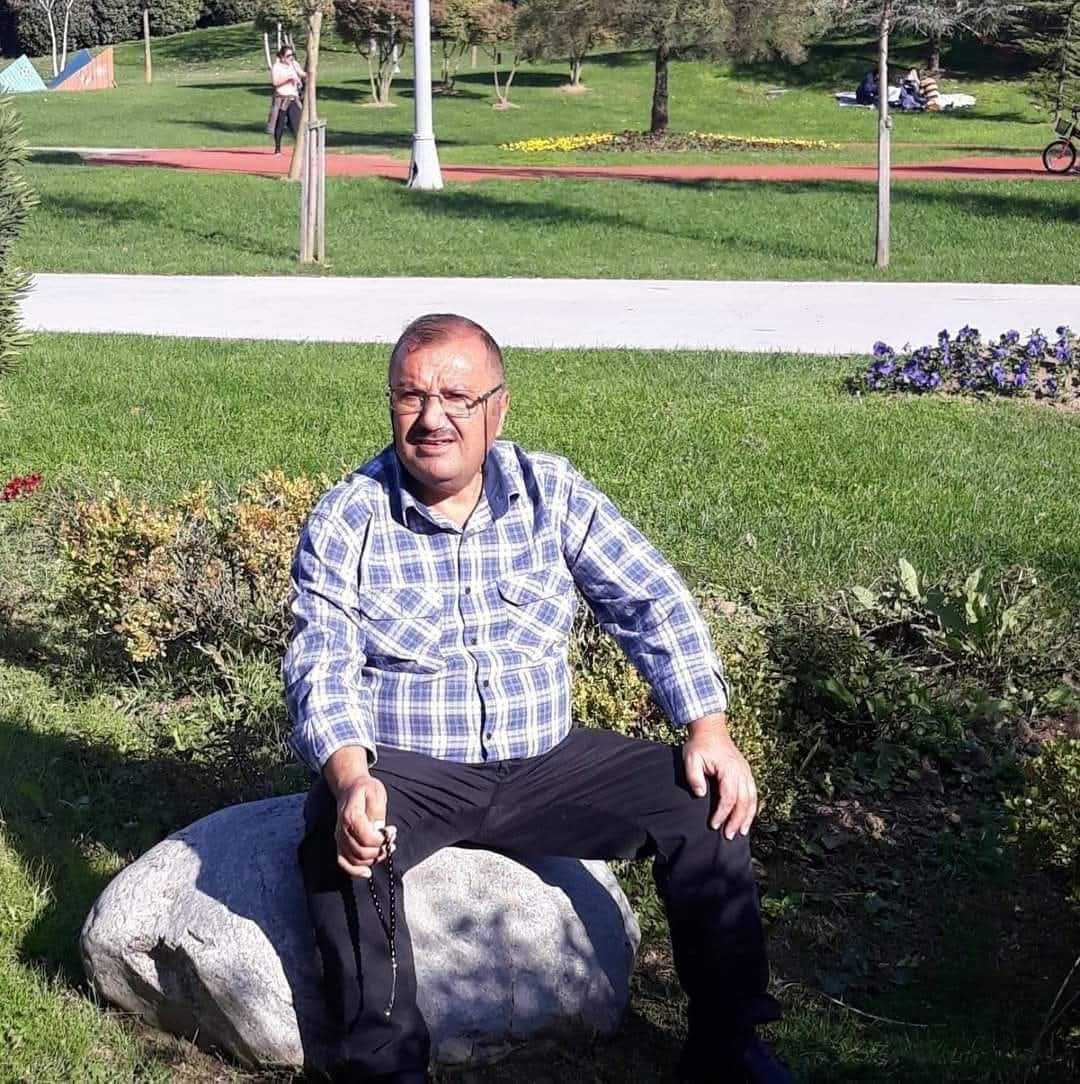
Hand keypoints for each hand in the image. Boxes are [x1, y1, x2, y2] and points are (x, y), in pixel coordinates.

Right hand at [335, 774, 396, 877]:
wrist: (349, 787)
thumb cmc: (365, 788)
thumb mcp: (376, 792)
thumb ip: (378, 810)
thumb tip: (379, 828)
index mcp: (351, 816)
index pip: (366, 838)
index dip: (382, 840)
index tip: (393, 831)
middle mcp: (341, 829)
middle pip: (361, 852)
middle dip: (380, 850)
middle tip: (392, 841)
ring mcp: (339, 838)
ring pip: (354, 859)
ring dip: (373, 859)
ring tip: (385, 850)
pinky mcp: (340, 843)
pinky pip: (343, 862)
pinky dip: (354, 871)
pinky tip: (367, 872)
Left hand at [682, 713, 757, 839]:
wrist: (711, 729)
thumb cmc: (699, 745)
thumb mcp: (691, 758)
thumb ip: (694, 776)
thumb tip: (700, 794)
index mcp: (729, 769)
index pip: (728, 797)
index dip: (722, 813)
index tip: (713, 825)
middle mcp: (741, 772)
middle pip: (743, 801)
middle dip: (737, 820)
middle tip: (729, 836)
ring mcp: (746, 772)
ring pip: (752, 799)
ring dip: (748, 817)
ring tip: (742, 832)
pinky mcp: (746, 773)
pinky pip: (753, 793)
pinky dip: (752, 808)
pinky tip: (747, 818)